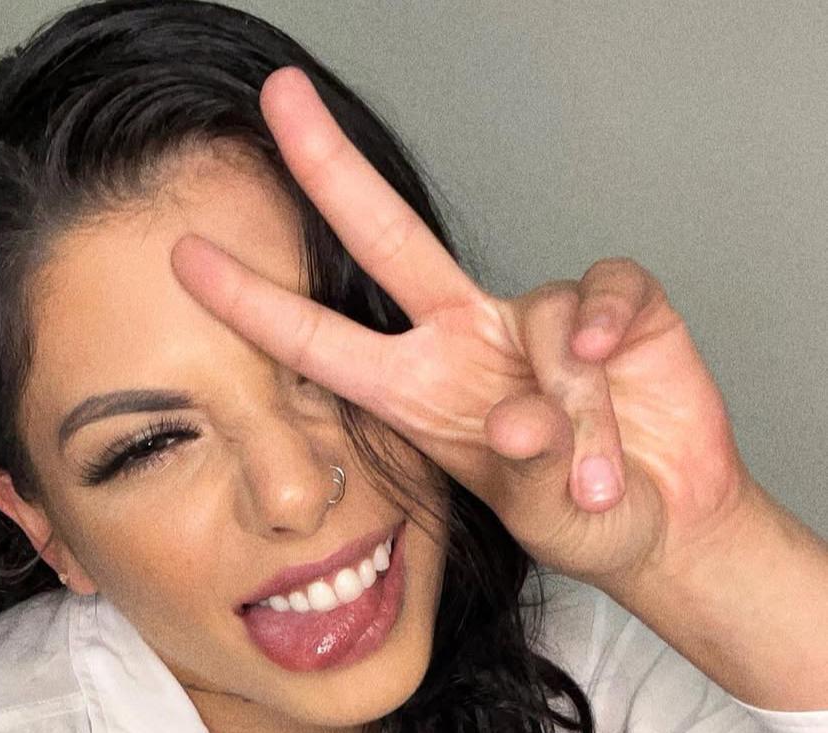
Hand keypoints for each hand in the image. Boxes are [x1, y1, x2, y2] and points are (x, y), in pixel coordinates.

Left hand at [169, 66, 756, 592]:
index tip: (184, 259)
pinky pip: (606, 294)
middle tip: (278, 94)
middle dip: (330, 166)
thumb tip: (521, 418)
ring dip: (575, 406)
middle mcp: (466, 339)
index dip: (255, 302)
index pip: (320, 340)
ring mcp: (539, 320)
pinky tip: (619, 373)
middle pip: (388, 235)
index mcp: (418, 392)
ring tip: (594, 480)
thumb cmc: (580, 519)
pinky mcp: (620, 308)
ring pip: (544, 316)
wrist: (663, 522)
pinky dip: (613, 332)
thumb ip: (528, 469)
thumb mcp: (540, 512)